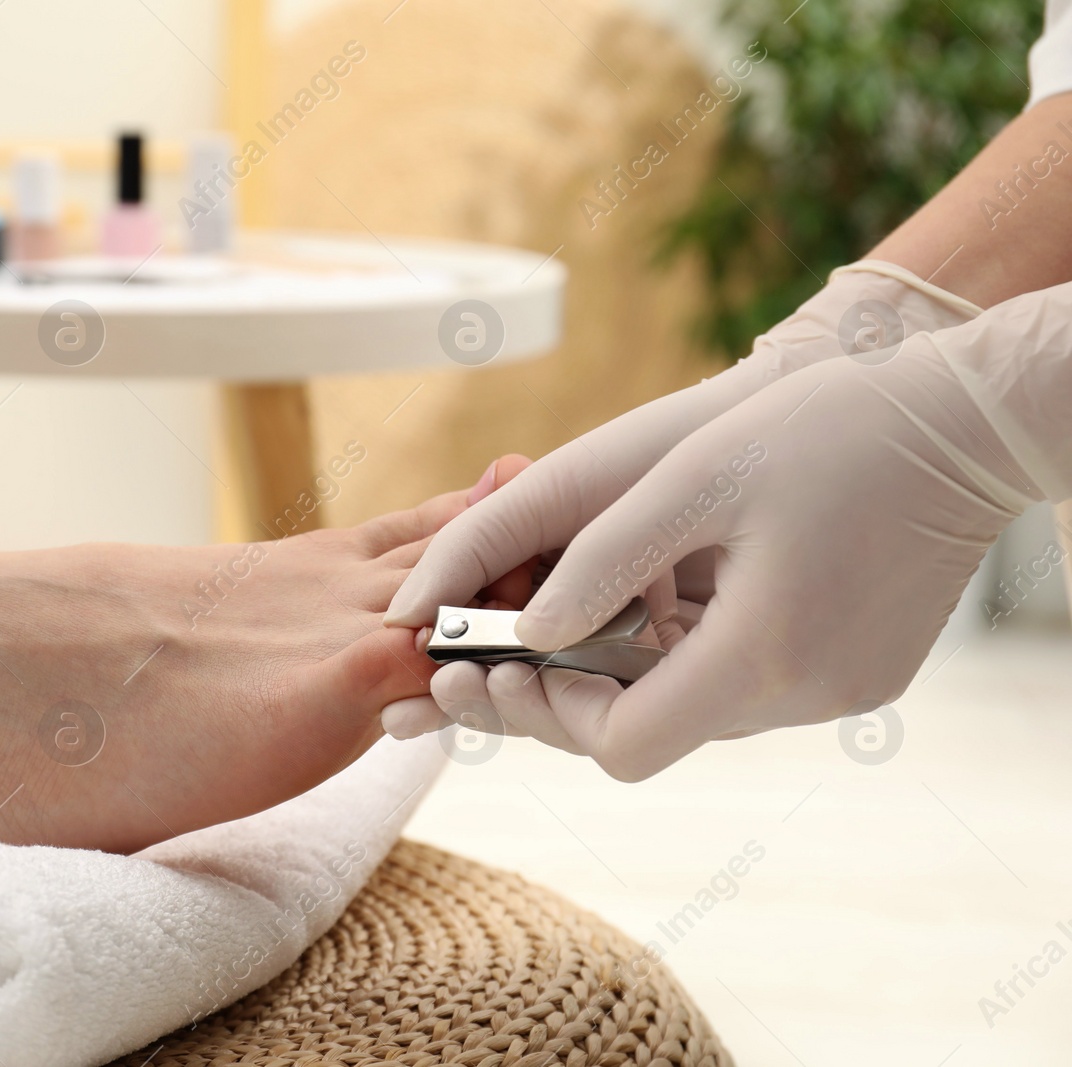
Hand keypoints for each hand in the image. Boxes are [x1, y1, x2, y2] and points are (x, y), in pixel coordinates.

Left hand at [395, 320, 1043, 779]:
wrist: (969, 424)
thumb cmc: (830, 430)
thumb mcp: (694, 479)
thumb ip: (601, 561)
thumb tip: (526, 631)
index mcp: (761, 654)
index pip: (624, 744)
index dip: (551, 712)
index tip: (504, 661)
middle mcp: (803, 696)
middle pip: (652, 735)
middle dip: (565, 697)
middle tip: (491, 656)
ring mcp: (836, 691)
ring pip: (693, 711)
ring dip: (621, 677)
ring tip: (555, 623)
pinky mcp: (855, 674)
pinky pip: (741, 686)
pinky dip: (683, 660)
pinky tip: (651, 607)